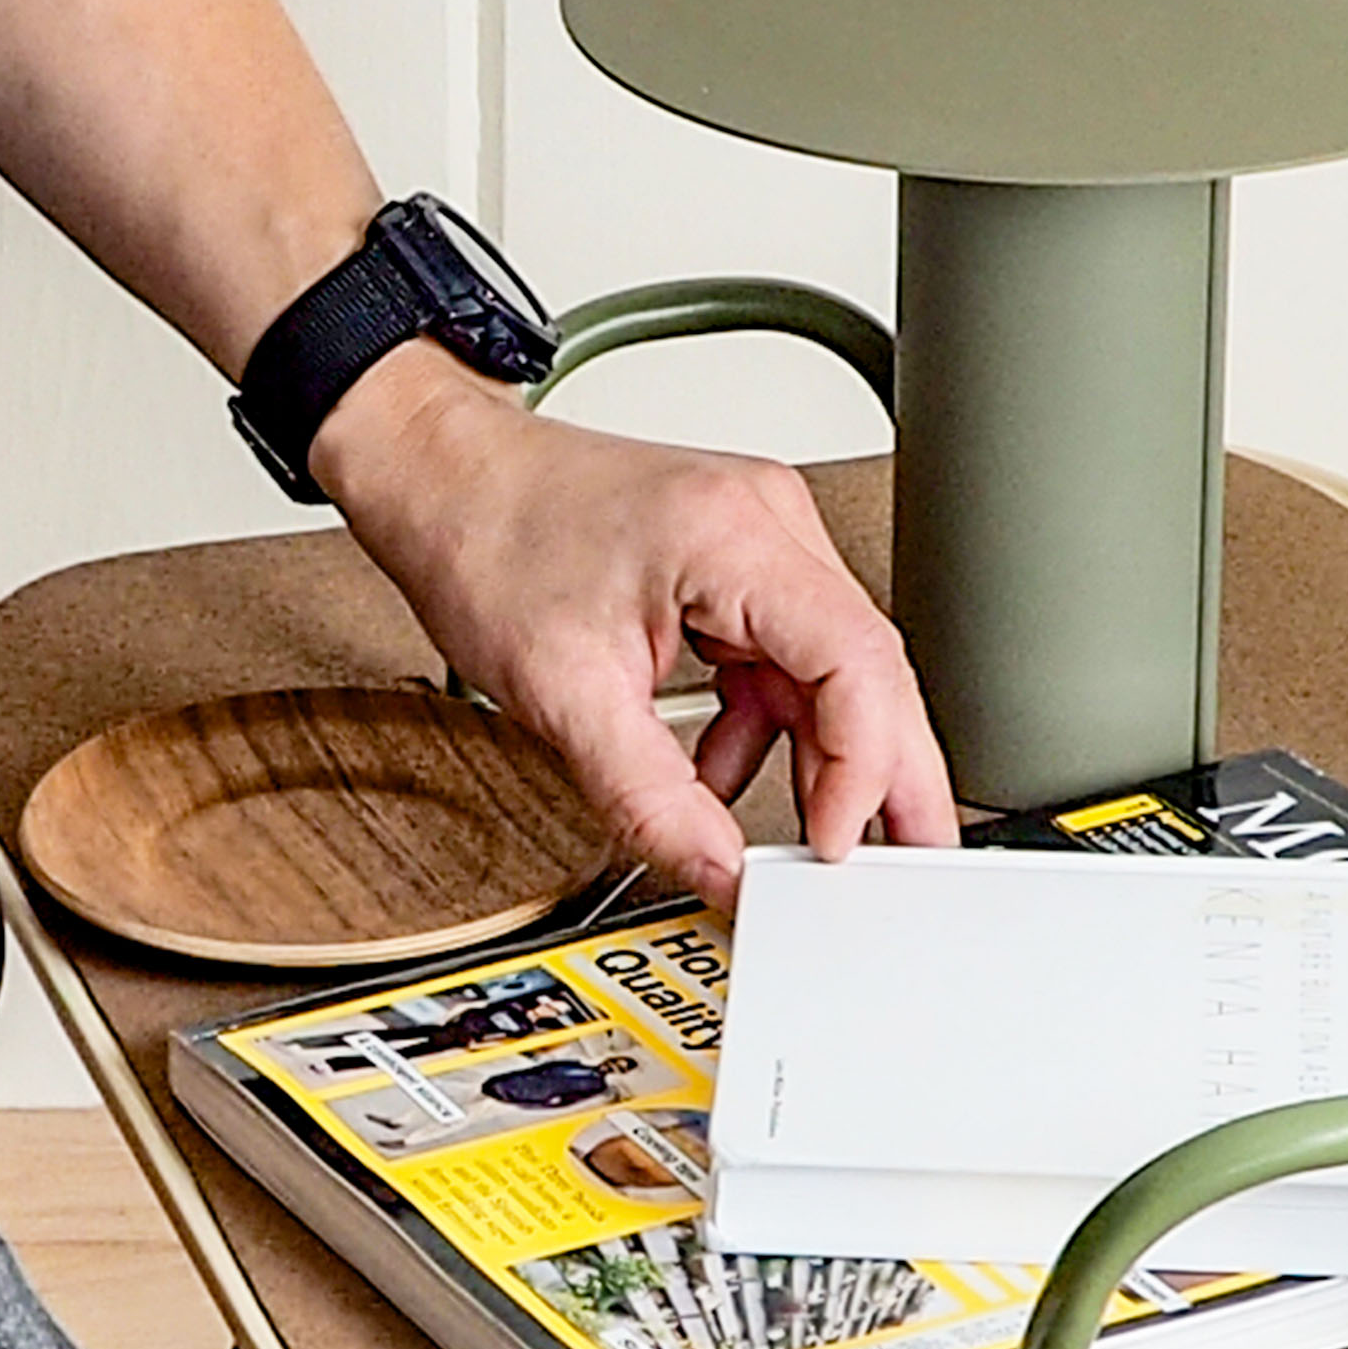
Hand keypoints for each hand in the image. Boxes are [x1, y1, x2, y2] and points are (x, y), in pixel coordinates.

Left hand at [314, 344, 958, 912]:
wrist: (441, 478)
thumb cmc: (486, 539)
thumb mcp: (563, 694)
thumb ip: (650, 798)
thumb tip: (719, 870)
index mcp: (737, 535)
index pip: (857, 661)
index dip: (864, 766)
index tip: (831, 843)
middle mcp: (768, 523)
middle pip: (870, 667)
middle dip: (887, 775)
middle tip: (906, 861)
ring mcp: (757, 541)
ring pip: (832, 672)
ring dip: (820, 757)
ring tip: (807, 836)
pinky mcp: (734, 569)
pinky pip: (783, 662)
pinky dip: (768, 727)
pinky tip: (725, 770)